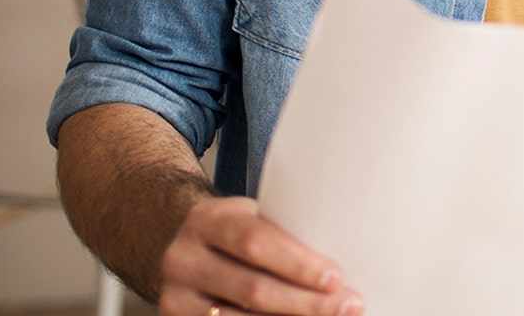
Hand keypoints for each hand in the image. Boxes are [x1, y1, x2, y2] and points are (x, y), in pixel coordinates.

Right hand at [158, 196, 358, 315]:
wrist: (178, 247)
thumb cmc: (233, 232)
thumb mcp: (249, 217)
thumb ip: (282, 234)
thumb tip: (339, 268)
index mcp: (207, 220)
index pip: (256, 242)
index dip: (298, 264)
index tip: (336, 279)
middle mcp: (183, 259)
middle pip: (253, 289)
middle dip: (306, 303)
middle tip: (349, 307)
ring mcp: (175, 298)